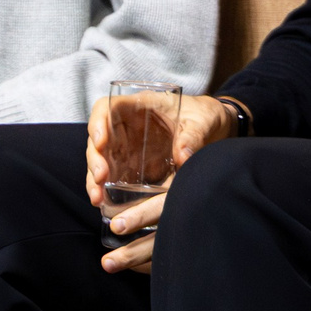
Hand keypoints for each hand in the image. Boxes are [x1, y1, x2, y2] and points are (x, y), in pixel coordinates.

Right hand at [84, 93, 235, 207]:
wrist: (216, 129)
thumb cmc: (205, 116)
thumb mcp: (203, 122)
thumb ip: (193, 136)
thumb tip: (182, 157)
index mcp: (140, 106)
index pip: (107, 108)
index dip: (98, 123)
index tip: (101, 142)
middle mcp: (127, 126)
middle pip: (99, 138)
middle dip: (95, 159)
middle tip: (100, 179)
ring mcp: (128, 146)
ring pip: (102, 159)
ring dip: (94, 178)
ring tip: (97, 199)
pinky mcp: (134, 165)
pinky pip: (113, 176)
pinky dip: (106, 189)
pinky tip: (103, 204)